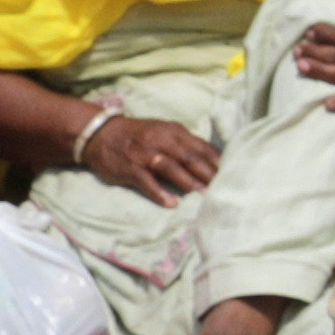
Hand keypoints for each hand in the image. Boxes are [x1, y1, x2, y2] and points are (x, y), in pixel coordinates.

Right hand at [67, 110, 222, 201]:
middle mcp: (160, 141)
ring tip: (203, 194)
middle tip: (223, 187)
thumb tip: (212, 159)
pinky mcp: (130, 168)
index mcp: (173, 131)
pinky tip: (171, 203)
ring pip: (170, 167)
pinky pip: (146, 181)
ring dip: (188, 181)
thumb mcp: (163, 132)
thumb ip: (185, 144)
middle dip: (207, 173)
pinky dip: (158, 192)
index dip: (216, 161)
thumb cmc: (138, 136)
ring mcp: (145, 155)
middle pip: (189, 157)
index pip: (200, 146)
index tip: (233, 173)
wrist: (100, 133)